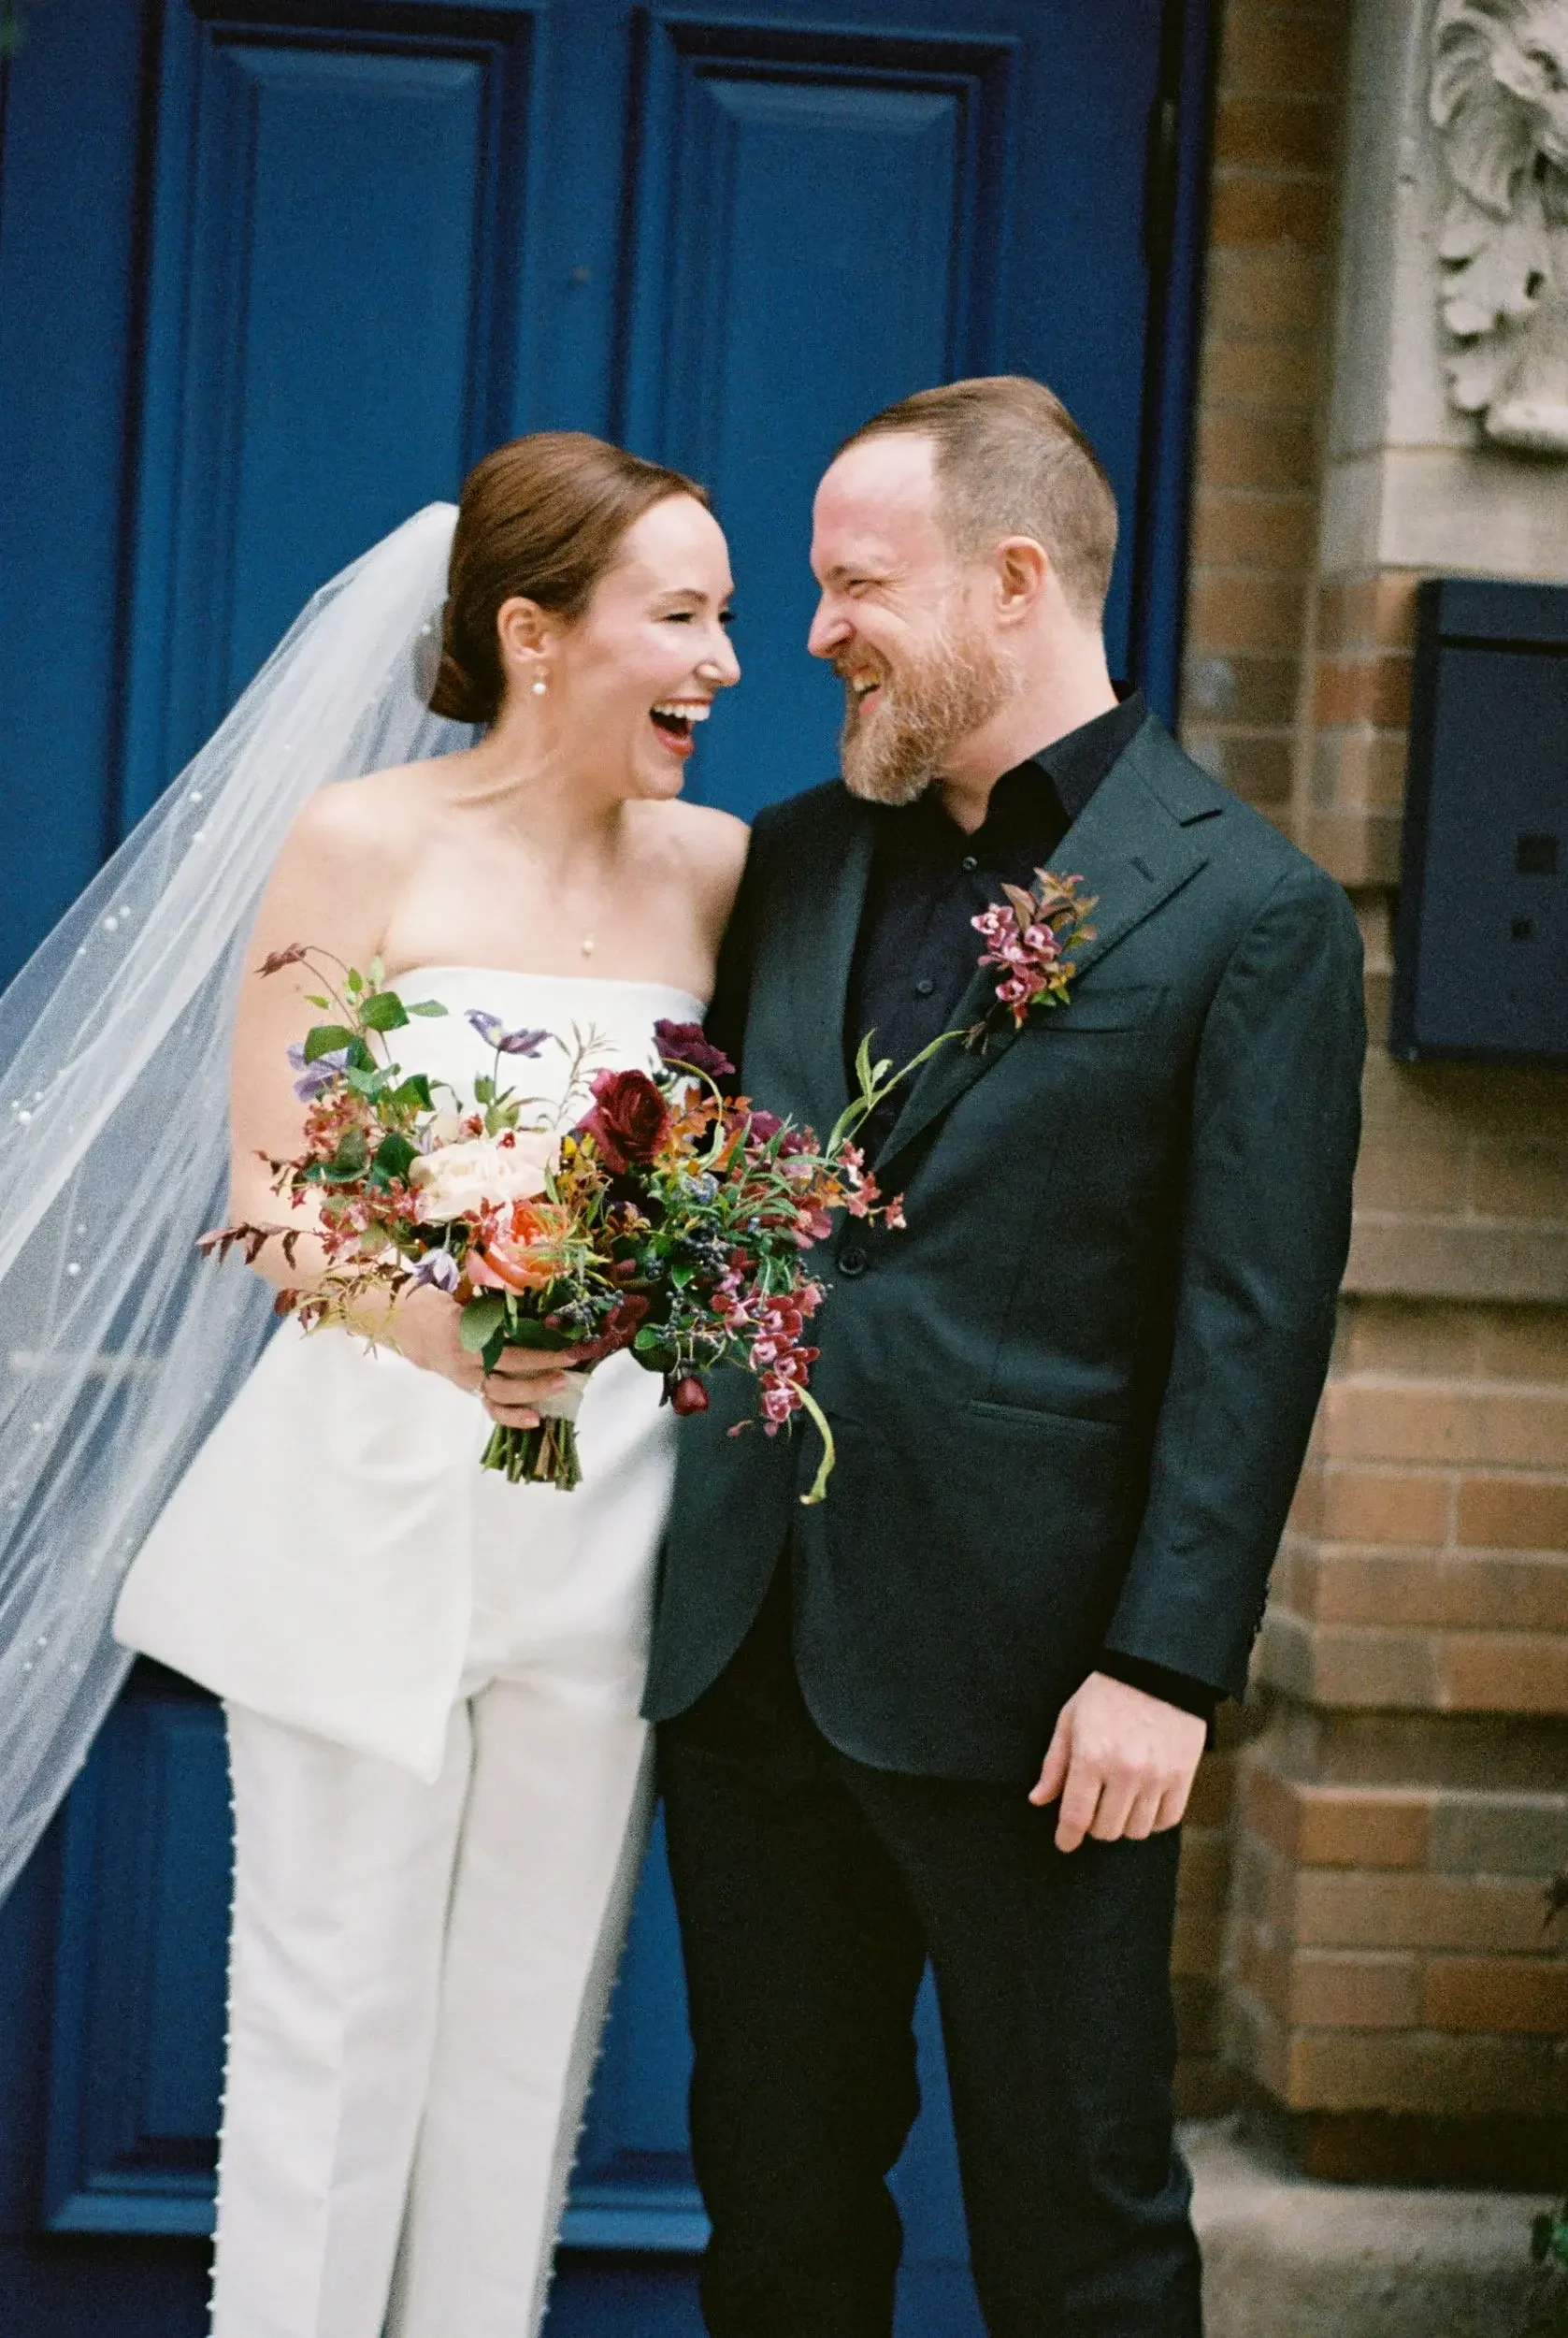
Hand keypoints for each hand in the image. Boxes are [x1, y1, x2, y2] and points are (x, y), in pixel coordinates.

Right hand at [389, 1287, 589, 1427]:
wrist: (413, 1329)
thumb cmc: (445, 1307)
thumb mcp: (467, 1299)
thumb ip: (496, 1306)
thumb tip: (537, 1306)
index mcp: (464, 1331)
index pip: (504, 1340)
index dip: (534, 1344)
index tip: (562, 1339)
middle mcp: (466, 1360)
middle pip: (507, 1367)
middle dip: (542, 1364)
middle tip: (570, 1360)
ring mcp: (468, 1379)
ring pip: (501, 1394)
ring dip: (533, 1390)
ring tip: (560, 1385)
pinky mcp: (471, 1391)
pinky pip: (492, 1409)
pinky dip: (513, 1416)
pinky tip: (535, 1419)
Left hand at [1029, 1671, 1205, 1852]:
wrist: (1159, 1669)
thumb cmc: (1107, 1691)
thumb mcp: (1071, 1719)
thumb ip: (1054, 1764)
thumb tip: (1038, 1800)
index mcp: (1091, 1757)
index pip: (1076, 1817)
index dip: (1067, 1836)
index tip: (1065, 1842)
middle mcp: (1125, 1772)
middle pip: (1106, 1829)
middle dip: (1094, 1825)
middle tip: (1093, 1809)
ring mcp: (1157, 1777)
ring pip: (1136, 1830)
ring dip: (1123, 1823)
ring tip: (1119, 1803)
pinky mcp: (1183, 1776)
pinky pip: (1167, 1820)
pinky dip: (1153, 1820)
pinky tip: (1143, 1804)